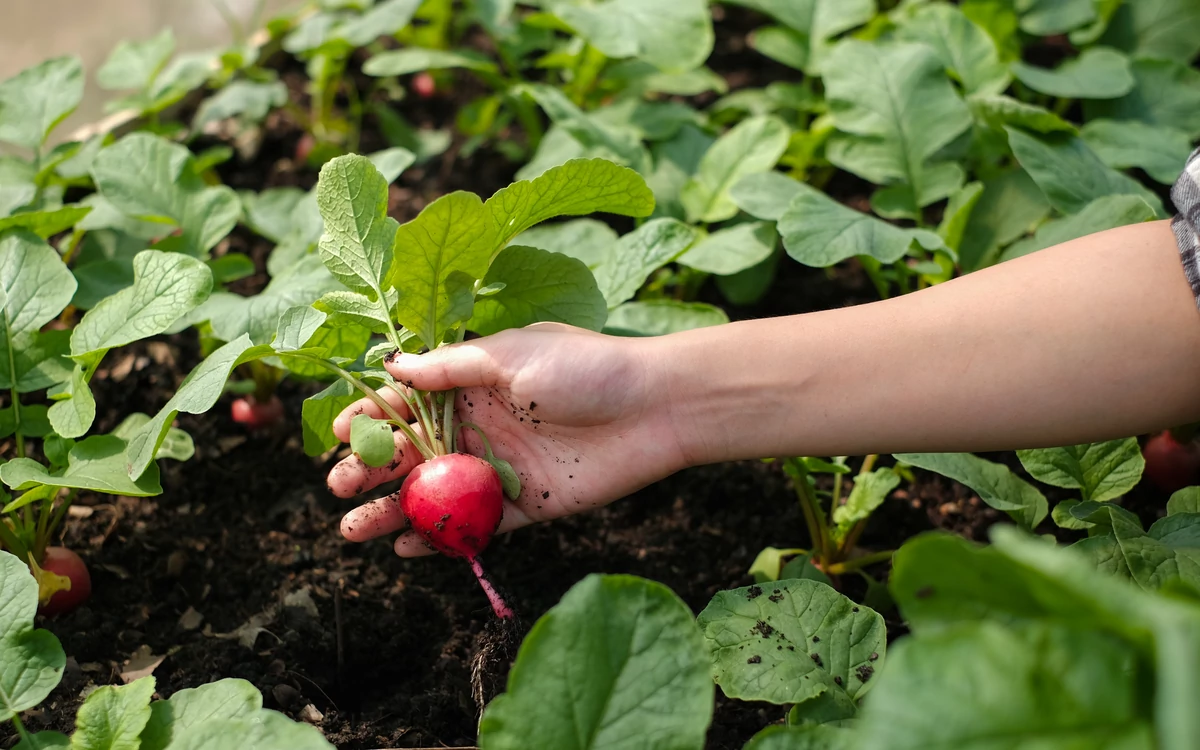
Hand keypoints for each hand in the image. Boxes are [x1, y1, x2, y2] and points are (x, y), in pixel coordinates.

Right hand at [326, 323, 687, 556]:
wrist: (656, 407)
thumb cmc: (586, 367)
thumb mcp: (511, 355)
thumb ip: (451, 368)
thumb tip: (391, 366)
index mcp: (475, 383)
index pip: (410, 402)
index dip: (371, 418)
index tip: (335, 436)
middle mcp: (483, 425)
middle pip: (414, 453)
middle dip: (371, 470)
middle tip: (339, 488)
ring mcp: (503, 467)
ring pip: (437, 494)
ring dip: (395, 512)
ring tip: (353, 530)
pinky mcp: (528, 504)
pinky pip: (478, 526)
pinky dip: (443, 537)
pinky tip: (409, 548)